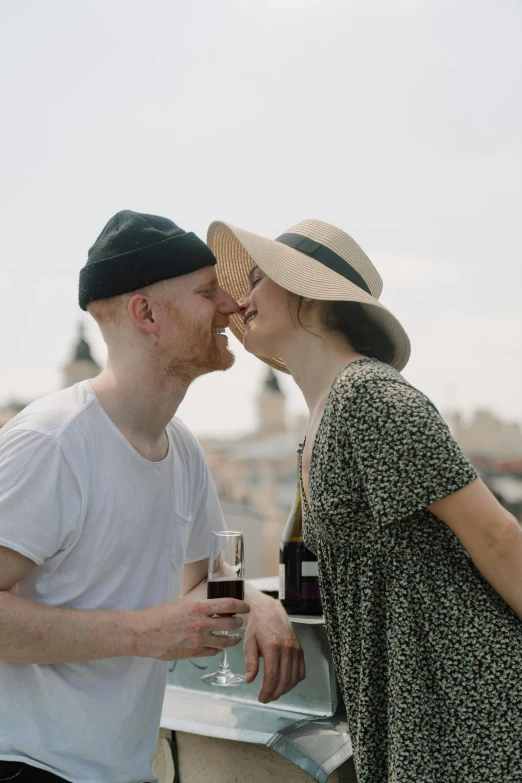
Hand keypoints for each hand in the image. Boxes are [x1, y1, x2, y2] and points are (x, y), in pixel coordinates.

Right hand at [133, 598, 249, 660]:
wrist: (143, 633)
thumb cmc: (159, 615)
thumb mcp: (181, 603)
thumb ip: (198, 607)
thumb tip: (211, 607)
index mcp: (198, 607)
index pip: (228, 604)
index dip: (241, 605)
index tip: (245, 606)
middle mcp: (201, 624)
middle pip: (231, 623)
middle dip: (238, 622)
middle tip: (239, 621)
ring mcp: (198, 640)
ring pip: (225, 641)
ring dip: (233, 639)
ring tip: (235, 638)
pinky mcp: (193, 653)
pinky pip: (213, 652)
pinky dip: (218, 649)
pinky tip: (218, 646)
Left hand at [243, 596, 304, 702]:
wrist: (269, 609)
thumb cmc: (257, 625)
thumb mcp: (249, 642)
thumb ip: (250, 662)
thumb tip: (250, 680)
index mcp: (273, 647)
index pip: (272, 677)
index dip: (267, 691)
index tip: (261, 698)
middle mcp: (287, 648)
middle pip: (284, 680)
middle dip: (275, 694)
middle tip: (266, 698)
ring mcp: (296, 649)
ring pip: (294, 678)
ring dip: (285, 690)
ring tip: (274, 693)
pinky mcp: (300, 649)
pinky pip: (301, 671)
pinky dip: (294, 681)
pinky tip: (285, 683)